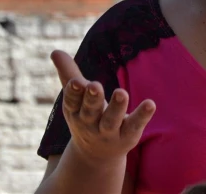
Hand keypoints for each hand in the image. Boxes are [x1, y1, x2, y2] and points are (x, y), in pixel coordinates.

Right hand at [50, 50, 155, 165]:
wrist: (96, 156)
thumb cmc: (85, 117)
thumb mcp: (75, 99)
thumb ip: (68, 74)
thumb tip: (55, 50)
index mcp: (75, 112)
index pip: (72, 101)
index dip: (74, 92)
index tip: (77, 81)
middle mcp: (90, 124)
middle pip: (90, 111)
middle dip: (92, 99)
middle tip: (95, 85)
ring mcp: (109, 132)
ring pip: (111, 120)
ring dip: (116, 107)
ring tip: (121, 92)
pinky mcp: (127, 136)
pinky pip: (134, 126)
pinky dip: (142, 116)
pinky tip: (150, 104)